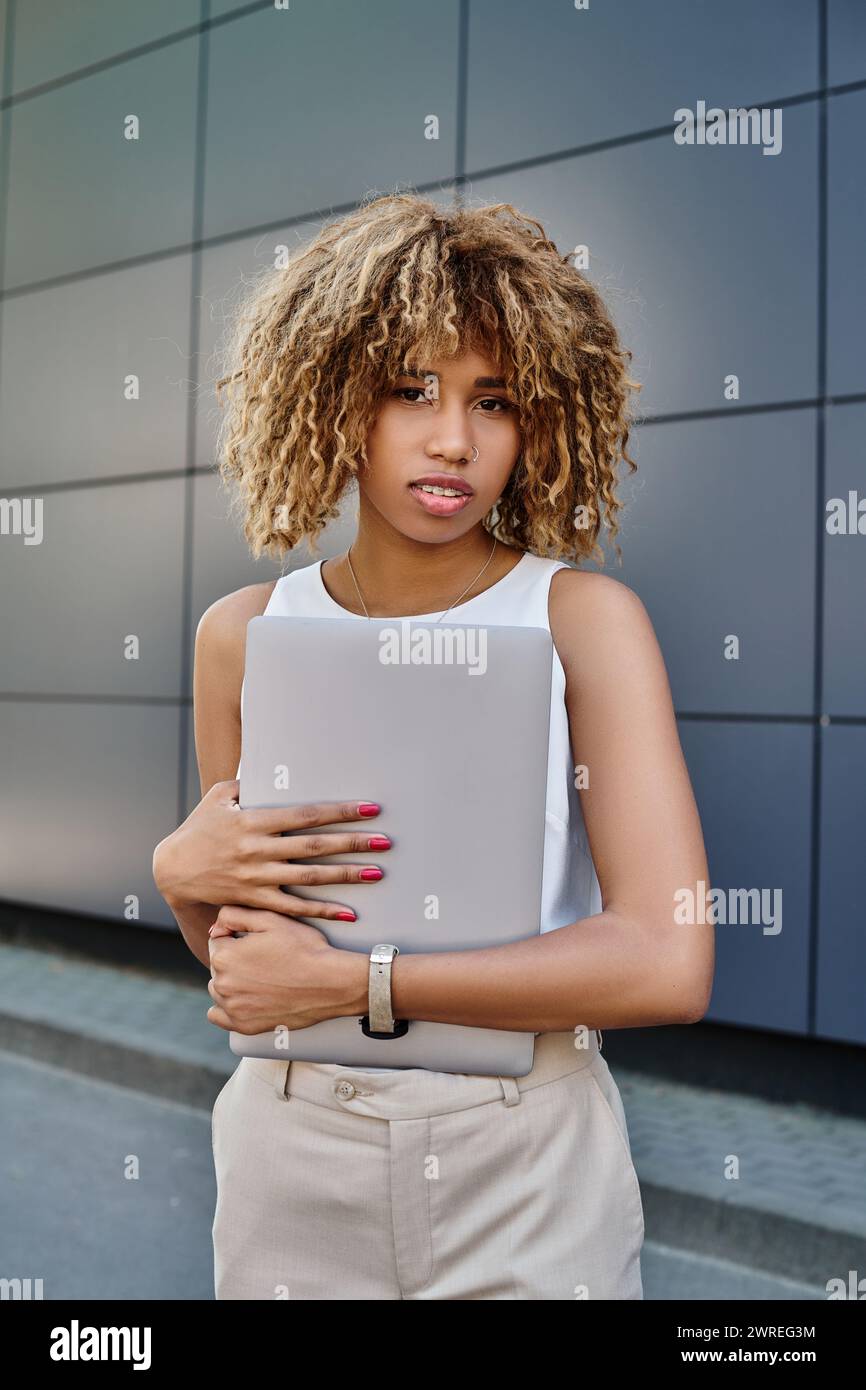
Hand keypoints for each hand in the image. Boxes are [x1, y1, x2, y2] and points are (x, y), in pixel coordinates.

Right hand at [153, 781, 388, 921]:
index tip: (370, 808)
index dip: (340, 811)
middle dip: (352, 843)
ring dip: (345, 876)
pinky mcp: (256, 900)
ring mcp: (258, 877)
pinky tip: (349, 913)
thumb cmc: (200, 828)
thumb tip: (272, 763)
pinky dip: (322, 911)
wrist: (173, 870)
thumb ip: (247, 781)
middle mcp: (258, 849)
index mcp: (254, 820)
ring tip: (377, 873)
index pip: (306, 814)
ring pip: (310, 878)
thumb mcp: (219, 797)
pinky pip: (294, 908)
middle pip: (315, 846)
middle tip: (385, 841)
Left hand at [206, 904, 361, 1033]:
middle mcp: (222, 984)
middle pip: (217, 966)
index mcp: (224, 956)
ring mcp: (232, 1008)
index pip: (216, 940)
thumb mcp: (271, 920)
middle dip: (233, 959)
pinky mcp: (244, 1026)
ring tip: (260, 977)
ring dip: (231, 982)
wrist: (330, 983)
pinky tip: (244, 999)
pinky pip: (218, 1016)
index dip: (236, 936)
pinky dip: (227, 1007)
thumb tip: (216, 923)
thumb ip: (235, 914)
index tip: (255, 941)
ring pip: (219, 989)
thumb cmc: (304, 948)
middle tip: (263, 959)